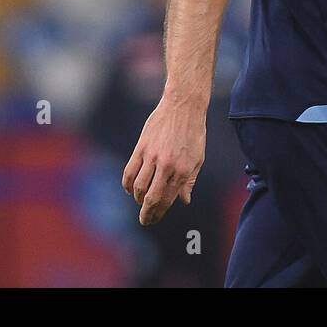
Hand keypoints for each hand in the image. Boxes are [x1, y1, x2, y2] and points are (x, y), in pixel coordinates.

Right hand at [122, 94, 206, 225]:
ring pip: (138, 187)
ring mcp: (152, 157)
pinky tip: (130, 189)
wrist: (183, 106)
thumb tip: (184, 201)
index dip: (159, 213)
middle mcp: (167, 166)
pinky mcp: (141, 147)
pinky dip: (127, 184)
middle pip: (151, 198)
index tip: (154, 220)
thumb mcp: (198, 158)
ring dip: (137, 199)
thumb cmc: (193, 132)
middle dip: (147, 213)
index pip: (168, 199)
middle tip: (144, 220)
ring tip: (140, 202)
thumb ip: (190, 181)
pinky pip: (130, 171)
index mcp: (183, 171)